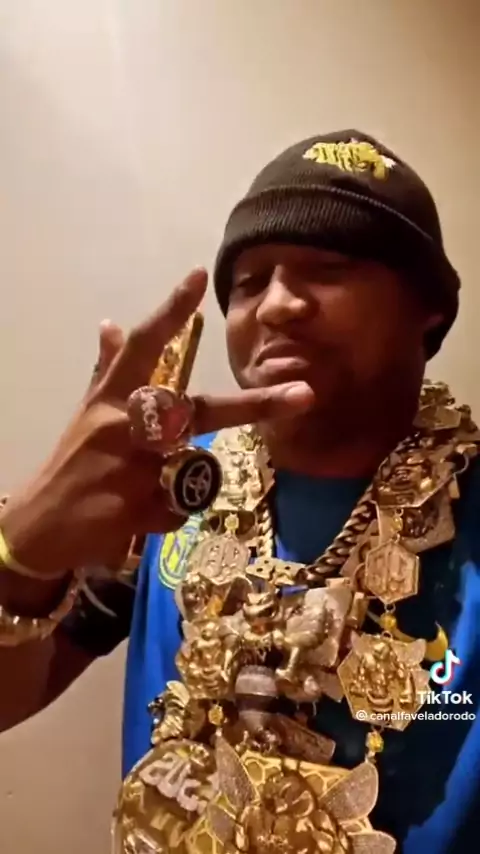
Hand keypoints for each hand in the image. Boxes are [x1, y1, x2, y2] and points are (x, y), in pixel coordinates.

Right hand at [0, 269, 313, 575]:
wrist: (41, 525)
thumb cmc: (73, 462)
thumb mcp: (88, 412)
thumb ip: (107, 369)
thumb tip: (109, 323)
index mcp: (110, 396)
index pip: (143, 345)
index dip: (170, 311)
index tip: (198, 276)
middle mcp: (121, 425)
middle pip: (196, 409)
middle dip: (252, 405)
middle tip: (303, 395)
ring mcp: (129, 468)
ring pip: (197, 467)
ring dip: (186, 481)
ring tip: (149, 490)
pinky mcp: (135, 510)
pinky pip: (183, 509)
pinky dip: (172, 514)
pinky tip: (143, 515)